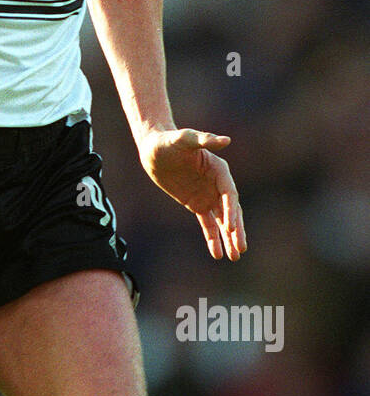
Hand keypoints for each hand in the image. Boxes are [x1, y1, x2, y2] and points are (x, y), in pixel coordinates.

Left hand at [139, 128, 246, 260]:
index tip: (230, 227)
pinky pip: (207, 223)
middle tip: (241, 249)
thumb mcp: (184, 139)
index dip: (231, 211)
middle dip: (236, 230)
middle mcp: (217, 184)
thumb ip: (204, 140)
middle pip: (231, 210)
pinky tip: (217, 254)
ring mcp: (208, 195)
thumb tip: (226, 140)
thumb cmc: (169, 141)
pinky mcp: (196, 204)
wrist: (154, 149)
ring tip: (235, 256)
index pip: (229, 194)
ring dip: (229, 238)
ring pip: (222, 220)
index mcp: (219, 170)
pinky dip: (212, 238)